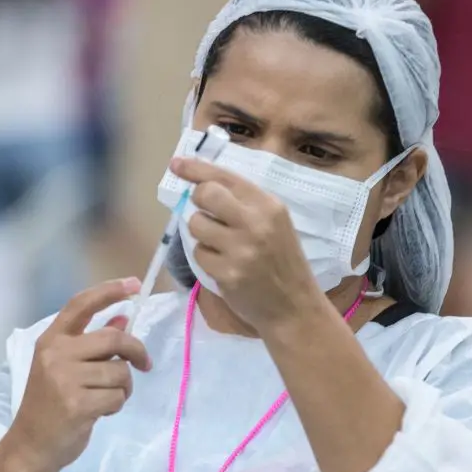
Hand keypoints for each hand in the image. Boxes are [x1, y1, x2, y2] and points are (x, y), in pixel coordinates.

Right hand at [6, 278, 151, 471]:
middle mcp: (56, 354)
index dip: (109, 291)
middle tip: (145, 364)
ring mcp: (65, 379)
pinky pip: (117, 396)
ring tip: (105, 398)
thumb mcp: (64, 368)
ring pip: (120, 372)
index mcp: (51, 340)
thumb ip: (92, 344)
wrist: (31, 446)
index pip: (81, 305)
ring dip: (123, 387)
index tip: (134, 284)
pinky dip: (116, 405)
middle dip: (136, 351)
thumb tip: (123, 319)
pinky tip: (99, 412)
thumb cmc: (50, 405)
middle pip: (114, 339)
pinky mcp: (77, 404)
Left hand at [170, 156, 321, 330]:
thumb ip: (245, 204)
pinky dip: (207, 259)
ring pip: (196, 225)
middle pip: (205, 194)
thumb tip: (203, 184)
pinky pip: (199, 254)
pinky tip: (225, 266)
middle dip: (198, 200)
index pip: (225, 177)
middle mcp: (255, 223)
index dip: (196, 169)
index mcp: (268, 205)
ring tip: (221, 245)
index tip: (177, 164)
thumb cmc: (282, 262)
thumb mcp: (275, 224)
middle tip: (206, 212)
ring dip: (201, 234)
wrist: (294, 307)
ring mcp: (241, 249)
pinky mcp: (227, 273)